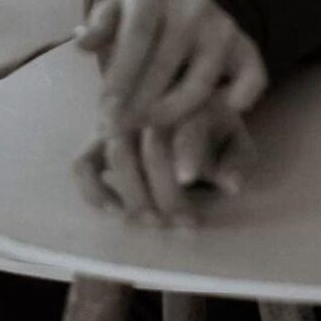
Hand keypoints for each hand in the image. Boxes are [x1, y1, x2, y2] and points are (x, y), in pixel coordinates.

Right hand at [73, 94, 257, 225]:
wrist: (181, 101)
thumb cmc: (210, 129)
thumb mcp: (234, 140)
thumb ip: (237, 161)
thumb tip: (232, 186)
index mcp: (191, 99)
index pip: (187, 126)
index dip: (189, 156)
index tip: (192, 185)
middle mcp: (150, 103)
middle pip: (152, 145)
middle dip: (167, 192)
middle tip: (181, 221)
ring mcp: (119, 120)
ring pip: (118, 153)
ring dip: (136, 194)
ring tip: (155, 220)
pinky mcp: (96, 138)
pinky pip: (82, 165)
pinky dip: (95, 191)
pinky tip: (116, 211)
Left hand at [75, 0, 268, 133]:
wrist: (189, 0)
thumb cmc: (140, 18)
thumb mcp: (114, 12)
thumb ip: (98, 29)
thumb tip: (82, 42)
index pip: (136, 37)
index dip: (120, 78)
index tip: (104, 113)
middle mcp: (194, 6)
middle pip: (166, 65)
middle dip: (139, 105)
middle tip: (120, 133)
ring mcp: (224, 27)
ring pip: (200, 82)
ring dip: (174, 114)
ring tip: (150, 135)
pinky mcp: (247, 48)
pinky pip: (251, 81)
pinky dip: (237, 102)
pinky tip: (210, 121)